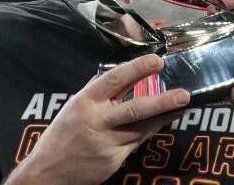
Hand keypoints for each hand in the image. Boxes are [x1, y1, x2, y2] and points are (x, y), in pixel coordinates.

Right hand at [5, 54, 189, 184]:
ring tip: (182, 106)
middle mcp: (98, 121)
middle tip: (184, 94)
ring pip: (142, 128)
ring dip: (164, 116)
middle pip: (135, 109)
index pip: (114, 80)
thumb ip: (94, 91)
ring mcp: (107, 143)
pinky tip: (163, 122)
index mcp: (86, 101)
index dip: (137, 68)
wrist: (48, 171)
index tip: (157, 61)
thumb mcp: (74, 106)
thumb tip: (114, 74)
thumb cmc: (62, 134)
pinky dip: (149, 131)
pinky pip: (136, 142)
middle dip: (162, 101)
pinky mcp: (114, 159)